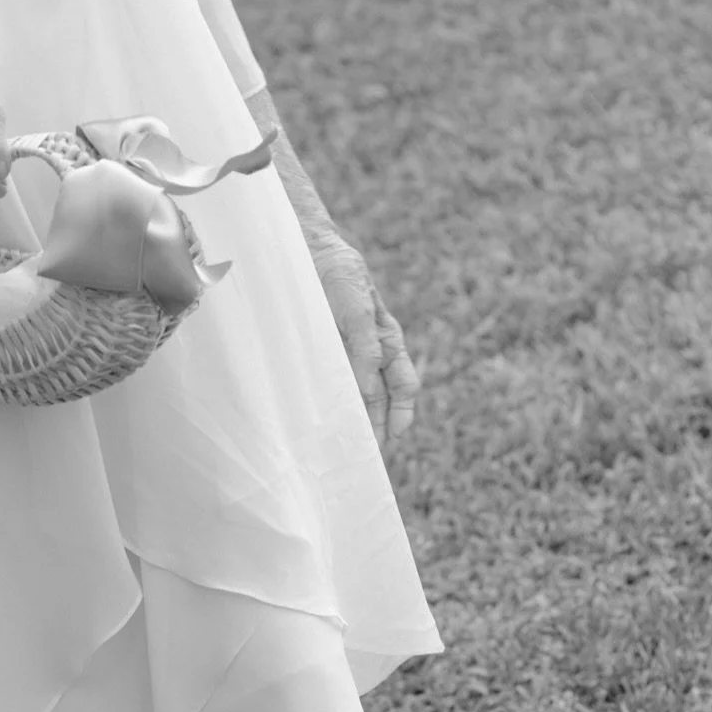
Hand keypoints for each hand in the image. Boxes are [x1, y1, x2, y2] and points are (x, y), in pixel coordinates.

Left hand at [314, 237, 418, 444]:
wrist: (308, 252)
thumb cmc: (340, 277)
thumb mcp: (357, 311)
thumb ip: (365, 348)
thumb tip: (369, 391)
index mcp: (388, 341)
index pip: (402, 387)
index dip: (399, 414)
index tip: (391, 438)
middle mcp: (370, 353)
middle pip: (380, 400)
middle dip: (375, 429)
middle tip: (364, 458)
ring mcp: (346, 356)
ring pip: (355, 398)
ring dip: (352, 423)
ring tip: (342, 451)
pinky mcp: (322, 355)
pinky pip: (327, 385)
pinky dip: (327, 406)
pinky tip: (318, 423)